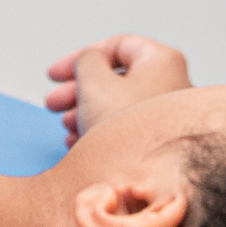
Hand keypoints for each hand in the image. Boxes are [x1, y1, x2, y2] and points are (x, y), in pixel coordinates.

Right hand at [41, 34, 191, 142]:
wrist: (153, 180)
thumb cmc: (130, 128)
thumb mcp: (95, 83)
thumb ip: (86, 61)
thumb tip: (88, 61)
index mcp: (162, 61)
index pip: (118, 46)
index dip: (81, 56)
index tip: (55, 75)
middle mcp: (173, 84)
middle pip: (116, 77)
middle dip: (78, 89)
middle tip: (53, 103)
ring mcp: (169, 115)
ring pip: (119, 104)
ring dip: (86, 112)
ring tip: (65, 127)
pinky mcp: (162, 140)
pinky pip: (128, 127)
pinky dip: (102, 130)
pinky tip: (81, 142)